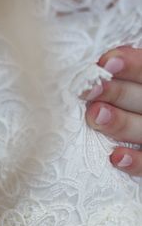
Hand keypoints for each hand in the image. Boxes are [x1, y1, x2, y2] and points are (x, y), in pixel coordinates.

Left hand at [85, 46, 141, 174]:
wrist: (133, 140)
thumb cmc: (120, 107)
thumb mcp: (123, 89)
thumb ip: (114, 78)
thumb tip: (93, 66)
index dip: (132, 65)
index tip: (105, 63)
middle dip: (118, 93)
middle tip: (90, 91)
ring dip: (121, 123)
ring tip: (95, 116)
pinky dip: (135, 162)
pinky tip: (116, 157)